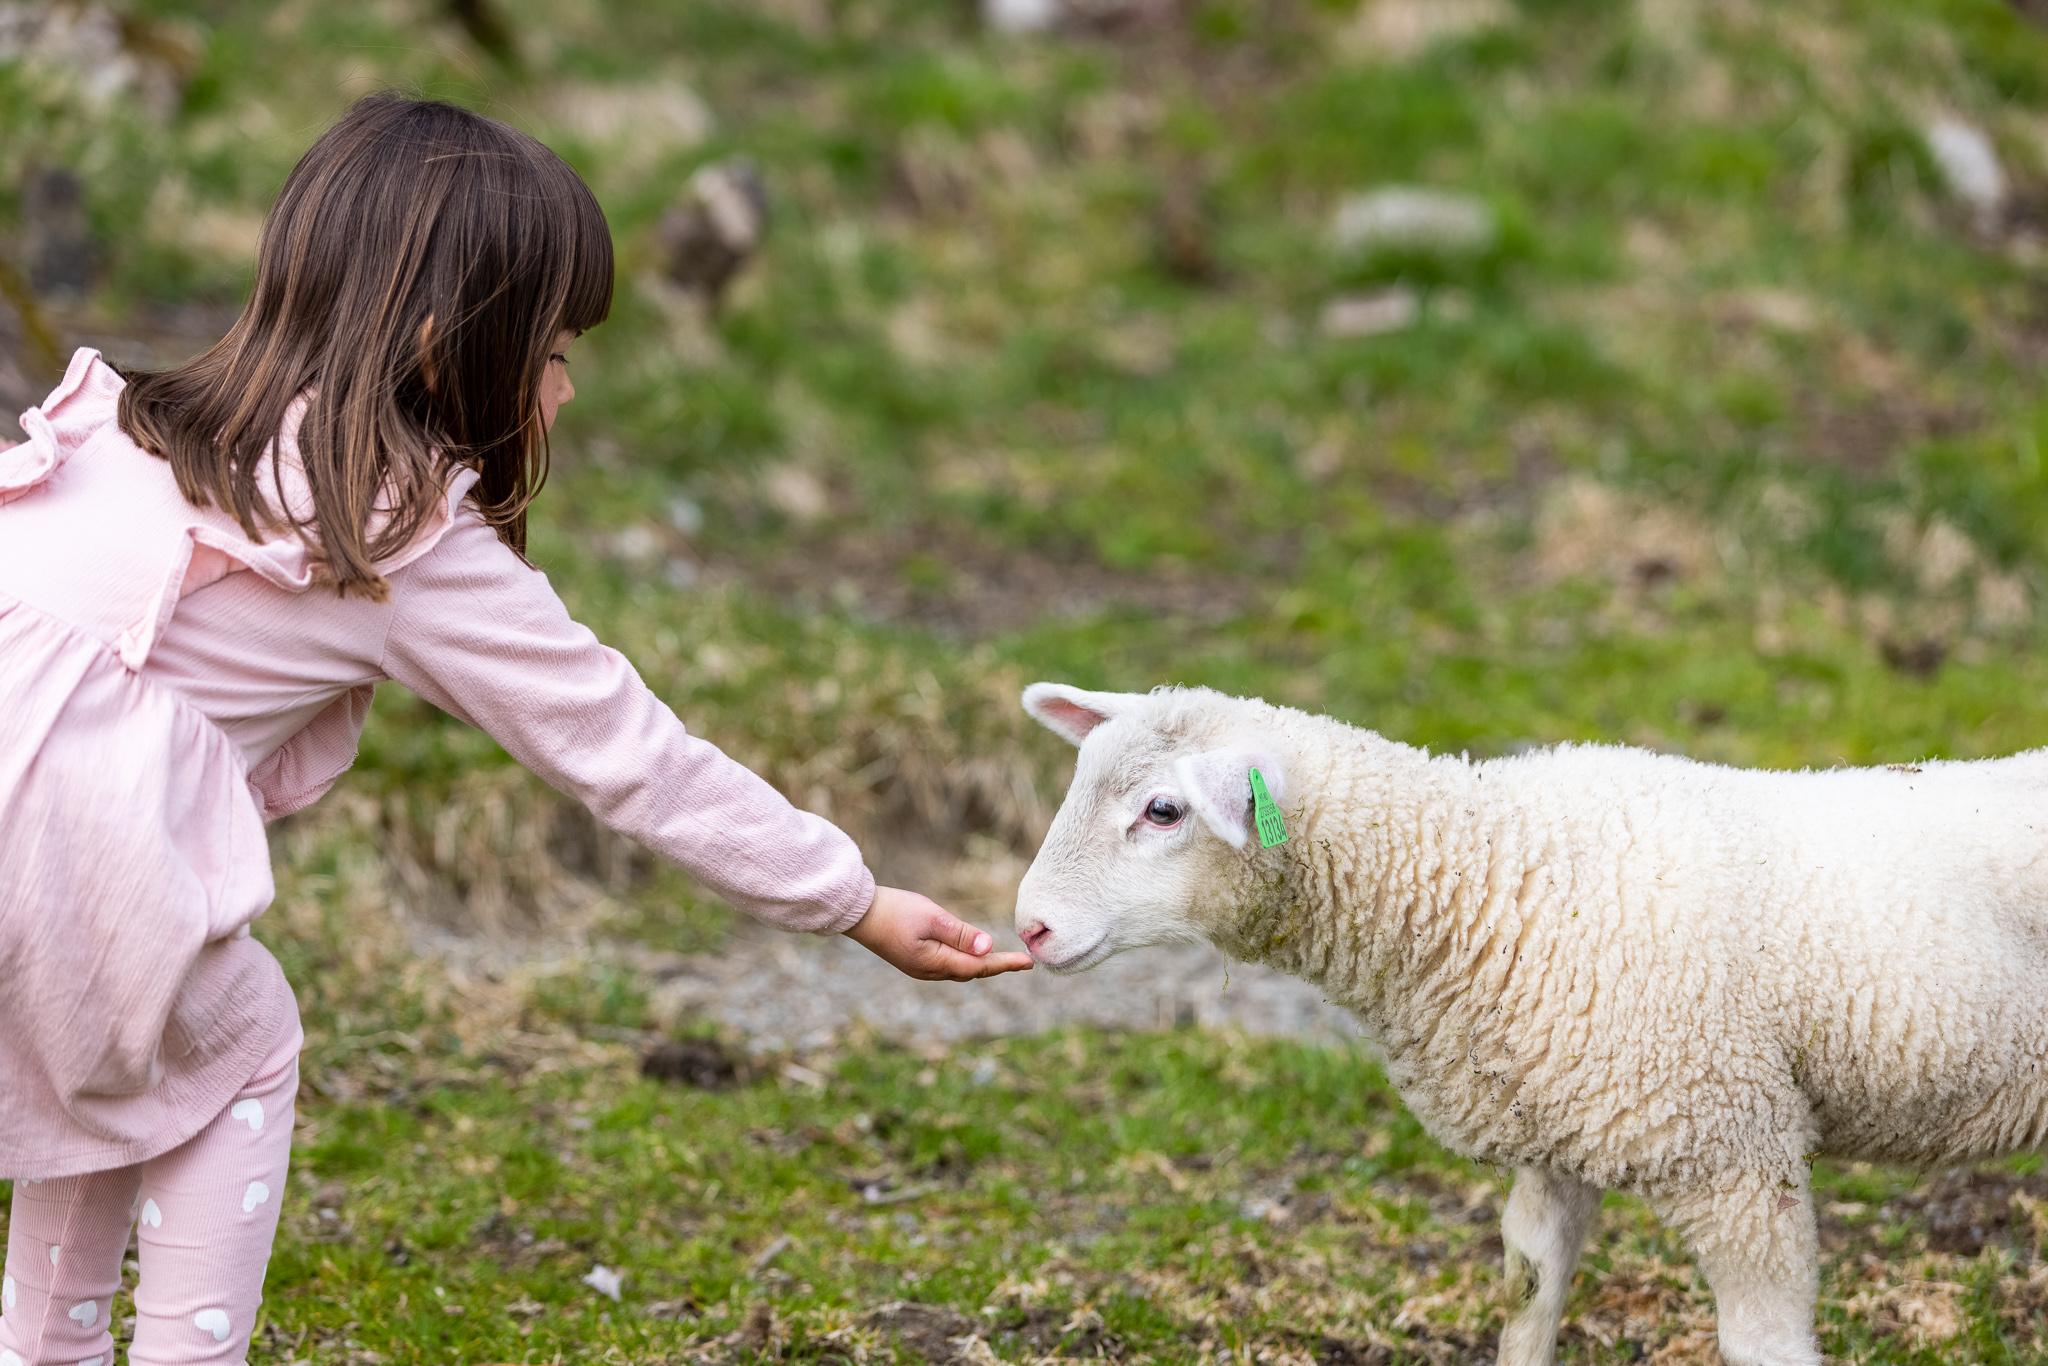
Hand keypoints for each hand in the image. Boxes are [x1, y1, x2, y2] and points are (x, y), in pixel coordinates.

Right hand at [845, 886, 1035, 981]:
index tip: (1029, 962)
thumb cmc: (895, 910)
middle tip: (1021, 961)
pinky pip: (946, 966)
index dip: (1005, 964)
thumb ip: (961, 934)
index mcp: (935, 963)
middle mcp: (928, 972)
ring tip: (1002, 960)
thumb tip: (988, 948)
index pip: (979, 967)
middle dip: (996, 967)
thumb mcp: (932, 918)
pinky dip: (964, 962)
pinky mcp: (913, 960)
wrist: (858, 913)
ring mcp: (919, 968)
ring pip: (958, 971)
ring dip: (980, 966)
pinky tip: (970, 955)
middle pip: (971, 972)